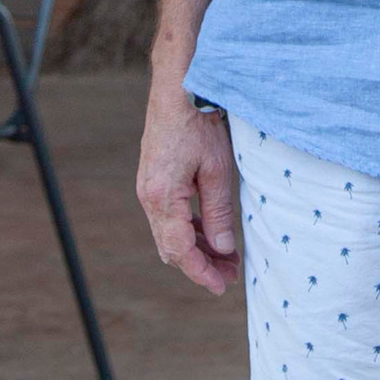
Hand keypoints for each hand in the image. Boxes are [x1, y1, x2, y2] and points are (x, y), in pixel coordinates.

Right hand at [136, 89, 241, 294]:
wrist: (177, 92)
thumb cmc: (198, 126)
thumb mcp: (217, 171)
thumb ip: (218, 213)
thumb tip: (222, 249)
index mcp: (163, 198)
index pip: (181, 250)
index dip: (202, 272)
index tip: (222, 286)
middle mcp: (149, 198)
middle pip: (172, 248)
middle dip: (201, 264)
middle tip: (231, 273)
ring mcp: (148, 190)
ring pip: (169, 235)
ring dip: (196, 248)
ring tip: (227, 256)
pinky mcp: (153, 183)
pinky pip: (168, 218)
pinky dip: (188, 230)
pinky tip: (210, 233)